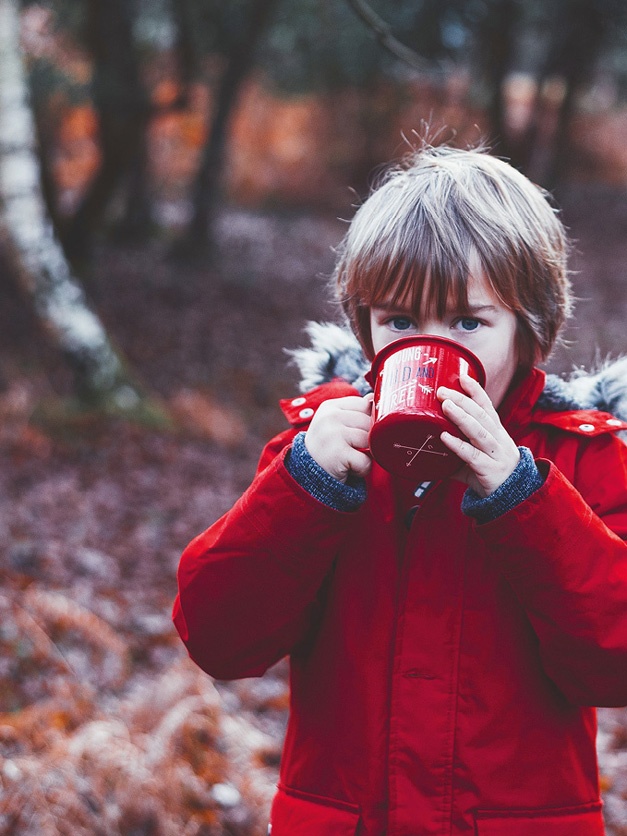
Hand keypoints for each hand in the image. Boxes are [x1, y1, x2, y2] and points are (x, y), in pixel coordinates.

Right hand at [304, 395, 372, 482]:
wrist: (306, 476)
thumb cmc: (327, 448)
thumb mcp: (336, 424)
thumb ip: (354, 411)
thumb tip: (373, 397)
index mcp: (330, 407)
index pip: (364, 405)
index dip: (366, 421)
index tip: (352, 433)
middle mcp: (329, 417)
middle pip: (369, 422)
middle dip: (367, 439)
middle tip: (350, 449)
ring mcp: (332, 434)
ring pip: (370, 441)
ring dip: (366, 455)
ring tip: (349, 458)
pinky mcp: (337, 454)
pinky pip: (366, 461)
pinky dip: (362, 469)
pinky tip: (349, 468)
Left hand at [438, 374, 519, 497]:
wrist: (513, 498)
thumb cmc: (490, 473)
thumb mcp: (475, 457)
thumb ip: (453, 451)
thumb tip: (427, 446)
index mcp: (495, 432)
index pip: (487, 406)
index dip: (476, 391)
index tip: (463, 377)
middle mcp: (497, 439)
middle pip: (480, 415)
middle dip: (462, 400)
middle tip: (442, 391)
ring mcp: (495, 454)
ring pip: (479, 431)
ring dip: (462, 417)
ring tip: (445, 406)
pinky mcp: (489, 470)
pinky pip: (472, 456)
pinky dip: (458, 445)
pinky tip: (444, 437)